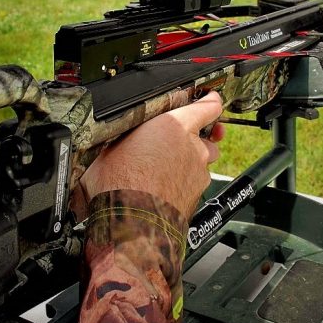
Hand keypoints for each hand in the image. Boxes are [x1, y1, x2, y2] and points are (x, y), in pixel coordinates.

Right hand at [80, 91, 225, 216]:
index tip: (210, 99)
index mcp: (174, 125)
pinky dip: (183, 183)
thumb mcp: (112, 146)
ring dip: (187, 162)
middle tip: (170, 142)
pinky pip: (194, 182)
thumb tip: (118, 135)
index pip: (208, 106)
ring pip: (200, 162)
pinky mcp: (196, 195)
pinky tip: (163, 188)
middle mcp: (193, 147)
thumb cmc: (120, 183)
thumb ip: (129, 135)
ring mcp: (198, 173)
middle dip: (193, 138)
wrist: (132, 223)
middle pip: (205, 137)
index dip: (210, 101)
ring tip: (162, 169)